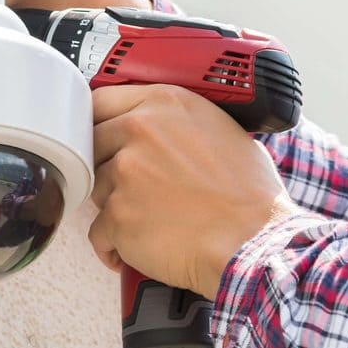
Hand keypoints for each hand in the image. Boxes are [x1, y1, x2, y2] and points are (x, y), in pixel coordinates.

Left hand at [86, 84, 300, 298]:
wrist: (253, 243)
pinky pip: (99, 231)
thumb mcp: (222, 130)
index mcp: (164, 103)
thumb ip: (177, 122)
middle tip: (134, 186)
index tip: (104, 139)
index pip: (102, 101)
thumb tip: (159, 129)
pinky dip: (115, 245)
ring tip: (151, 219)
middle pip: (93, 145)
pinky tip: (141, 247)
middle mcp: (140, 131)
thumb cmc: (250, 195)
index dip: (102, 125)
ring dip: (115, 206)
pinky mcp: (117, 216)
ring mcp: (125, 173)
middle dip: (108, 167)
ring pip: (96, 189)